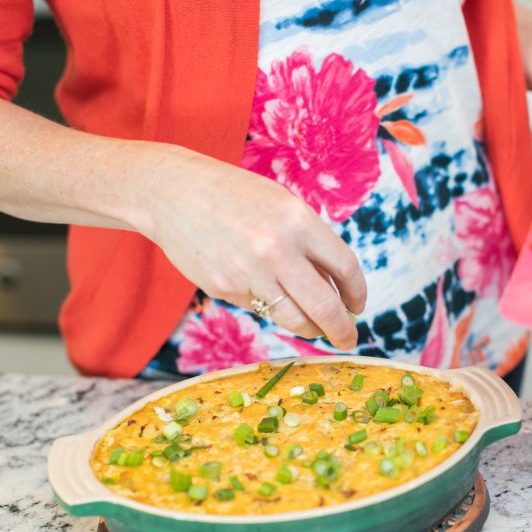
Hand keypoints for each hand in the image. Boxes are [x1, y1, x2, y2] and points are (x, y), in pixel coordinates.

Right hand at [132, 142, 365, 348]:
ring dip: (311, 329)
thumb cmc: (236, 197)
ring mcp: (250, 273)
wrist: (174, 193)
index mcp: (299, 221)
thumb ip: (310, 244)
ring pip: (295, 318)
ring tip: (315, 328)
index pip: (345, 267)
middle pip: (325, 306)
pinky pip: (260, 309)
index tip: (357, 307)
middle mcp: (278, 249)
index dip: (357, 293)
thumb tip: (337, 290)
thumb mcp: (282, 206)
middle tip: (348, 339)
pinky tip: (263, 290)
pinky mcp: (226, 289)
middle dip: (342, 329)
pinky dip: (270, 308)